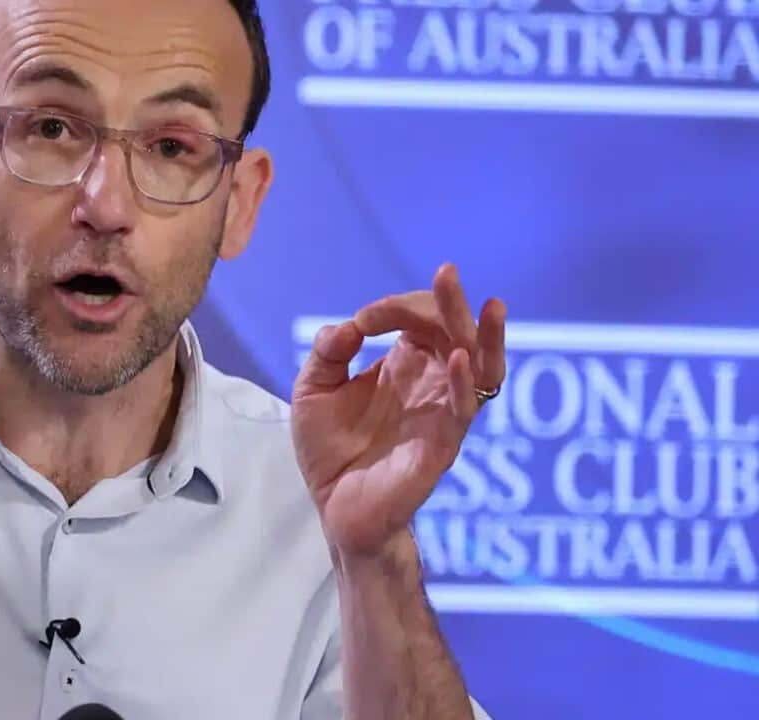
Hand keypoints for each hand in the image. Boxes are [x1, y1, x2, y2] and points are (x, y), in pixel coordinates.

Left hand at [292, 264, 506, 557]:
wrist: (335, 508)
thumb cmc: (330, 450)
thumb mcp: (313, 391)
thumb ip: (326, 354)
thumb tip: (347, 326)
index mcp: (405, 365)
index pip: (418, 319)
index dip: (394, 308)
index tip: (363, 321)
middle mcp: (431, 383)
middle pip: (458, 333)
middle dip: (453, 303)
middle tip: (448, 271)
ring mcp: (441, 413)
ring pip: (481, 368)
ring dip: (485, 337)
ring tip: (489, 306)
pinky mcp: (442, 445)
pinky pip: (464, 411)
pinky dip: (465, 384)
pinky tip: (460, 359)